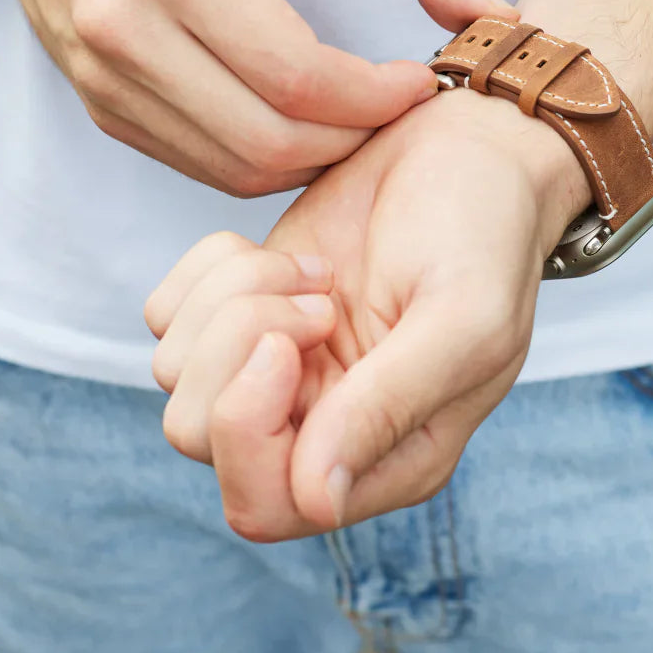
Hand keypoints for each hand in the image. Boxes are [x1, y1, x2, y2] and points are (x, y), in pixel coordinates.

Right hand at [0, 0, 513, 196]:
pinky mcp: (101, 112)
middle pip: (271, 139)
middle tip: (394, 109)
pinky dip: (265, 162)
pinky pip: (203, 168)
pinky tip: (296, 126)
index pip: (301, 77)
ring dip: (313, 159)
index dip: (378, 97)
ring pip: (238, 168)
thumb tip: (497, 13)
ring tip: (352, 120)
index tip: (421, 82)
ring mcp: (106, 82)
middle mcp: (126, 31)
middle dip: (353, 138)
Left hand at [146, 86, 589, 539]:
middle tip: (318, 298)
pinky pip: (167, 316)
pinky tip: (286, 256)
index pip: (265, 503)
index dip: (250, 430)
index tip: (294, 342)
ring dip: (234, 300)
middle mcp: (319, 427)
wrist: (468, 149)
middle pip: (197, 435)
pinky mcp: (241, 310)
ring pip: (174, 371)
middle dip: (237, 350)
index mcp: (387, 457)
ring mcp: (275, 369)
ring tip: (316, 272)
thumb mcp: (462, 318)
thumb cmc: (485, 233)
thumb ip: (389, 407)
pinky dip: (211, 271)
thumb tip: (316, 499)